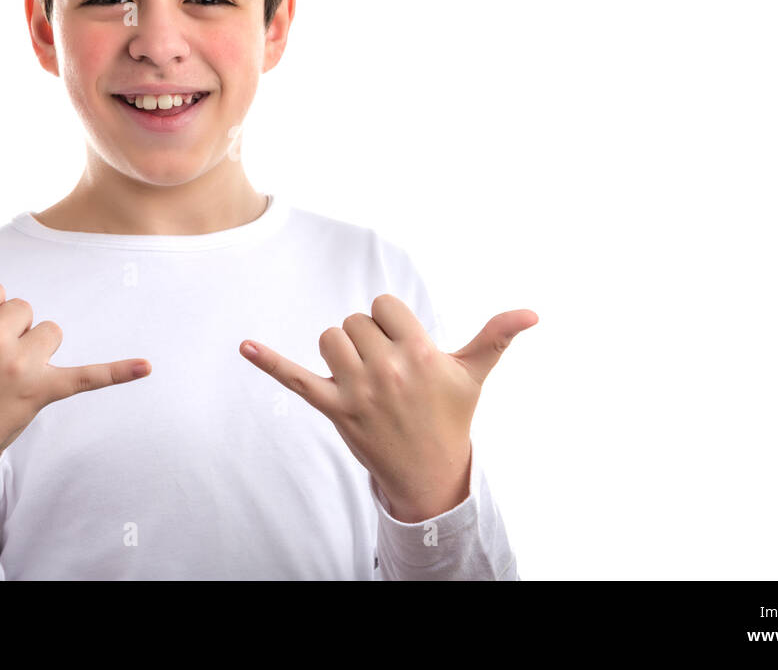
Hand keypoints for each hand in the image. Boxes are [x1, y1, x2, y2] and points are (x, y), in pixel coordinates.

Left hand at [240, 295, 536, 521]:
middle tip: (388, 369)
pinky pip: (295, 378)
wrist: (429, 472)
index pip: (384, 304)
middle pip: (355, 321)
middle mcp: (388, 370)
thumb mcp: (474, 374)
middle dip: (368, 337)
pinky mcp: (334, 409)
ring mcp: (359, 390)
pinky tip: (244, 346)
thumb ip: (496, 336)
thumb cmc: (450, 415)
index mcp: (422, 354)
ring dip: (342, 350)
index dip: (391, 321)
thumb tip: (533, 313)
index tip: (405, 346)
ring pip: (331, 338)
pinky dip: (268, 361)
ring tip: (364, 374)